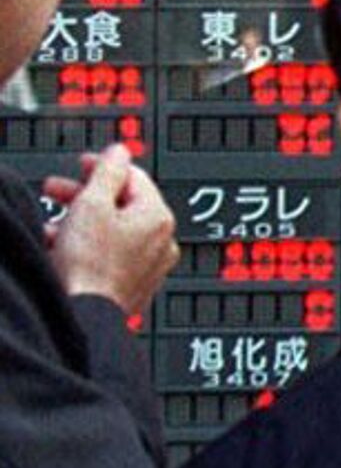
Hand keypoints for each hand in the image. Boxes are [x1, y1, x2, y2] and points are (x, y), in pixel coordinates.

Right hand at [43, 144, 178, 317]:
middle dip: (85, 195)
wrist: (83, 316)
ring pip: (112, 230)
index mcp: (159, 217)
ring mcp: (149, 266)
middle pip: (122, 204)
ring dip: (80, 222)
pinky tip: (60, 250)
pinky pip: (109, 254)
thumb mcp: (91, 204)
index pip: (134, 177)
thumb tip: (120, 152)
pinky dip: (86, 246)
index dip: (103, 166)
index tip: (82, 164)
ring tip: (52, 226)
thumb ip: (107, 171)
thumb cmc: (89, 266)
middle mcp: (162, 241)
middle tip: (57, 190)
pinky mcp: (132, 284)